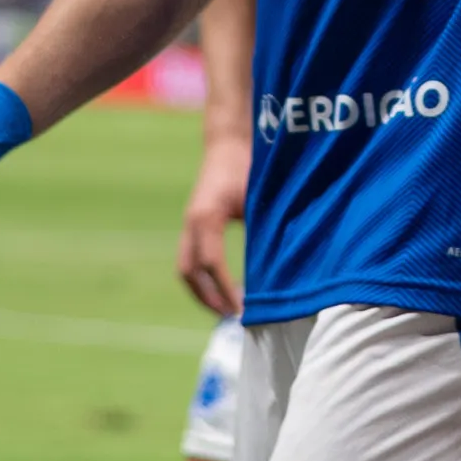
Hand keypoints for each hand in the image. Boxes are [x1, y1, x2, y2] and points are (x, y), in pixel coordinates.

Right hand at [176, 134, 248, 317]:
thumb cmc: (249, 168)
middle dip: (207, 298)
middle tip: (232, 316)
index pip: (211, 263)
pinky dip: (203, 278)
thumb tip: (274, 274)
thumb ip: (260, 233)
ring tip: (226, 308)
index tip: (241, 311)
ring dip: (202, 291)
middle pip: (189, 272)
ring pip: (186, 268)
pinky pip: (191, 258)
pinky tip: (225, 286)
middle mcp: (192, 222)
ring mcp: (189, 223)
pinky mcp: (193, 224)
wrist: (229, 143)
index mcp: (206, 217)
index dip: (225, 290)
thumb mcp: (258, 201)